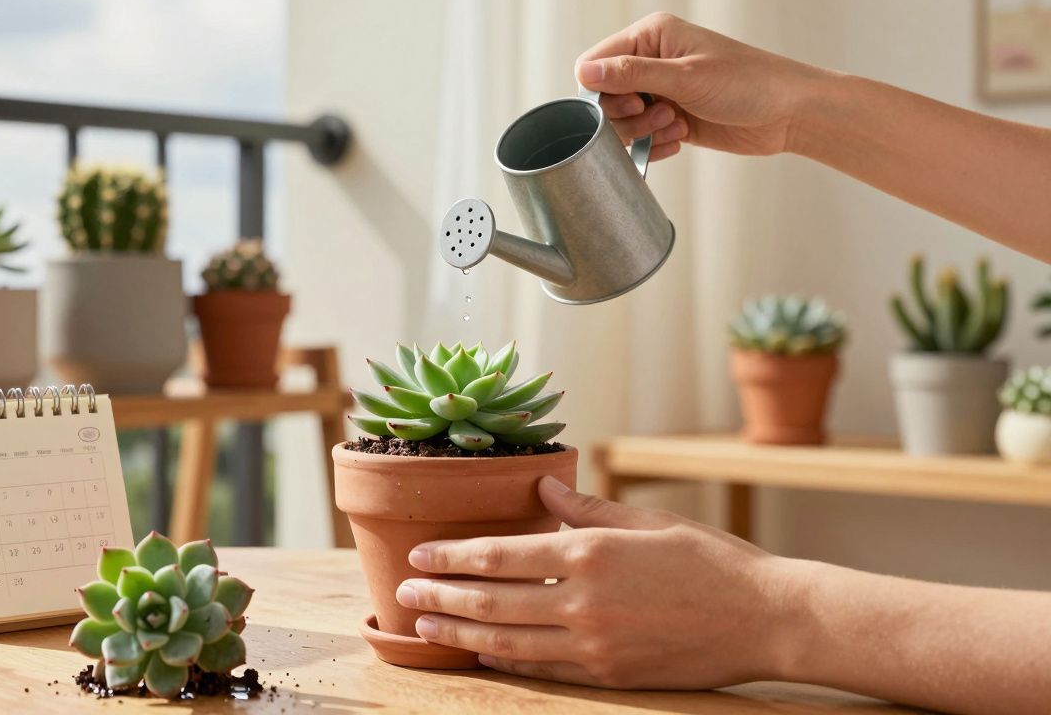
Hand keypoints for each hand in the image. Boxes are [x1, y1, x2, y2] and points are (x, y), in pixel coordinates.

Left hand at [398, 476, 803, 688]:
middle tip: (404, 591)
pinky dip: (505, 661)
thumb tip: (543, 491)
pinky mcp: (608, 675)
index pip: (500, 556)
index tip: (421, 554)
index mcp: (590, 552)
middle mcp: (583, 601)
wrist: (764, 618)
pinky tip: (480, 654)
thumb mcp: (649, 520)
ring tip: (424, 625)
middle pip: (492, 601)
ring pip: (507, 642)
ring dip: (459, 634)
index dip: (453, 557)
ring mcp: (594, 644)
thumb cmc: (711, 560)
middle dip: (441, 596)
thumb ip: (588, 509)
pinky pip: (543, 670)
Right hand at [576, 12, 830, 160]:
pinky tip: (679, 141)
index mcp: (651, 36)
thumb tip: (585, 72)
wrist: (788, 114)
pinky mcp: (670, 118)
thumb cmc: (749, 83)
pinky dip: (654, 145)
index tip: (630, 103)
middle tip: (662, 114)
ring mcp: (661, 91)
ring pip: (621, 121)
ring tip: (676, 125)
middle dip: (627, 115)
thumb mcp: (685, 77)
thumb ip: (631, 74)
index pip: (595, 63)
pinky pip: (641, 137)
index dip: (601, 92)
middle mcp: (652, 61)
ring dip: (644, 131)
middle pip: (604, 97)